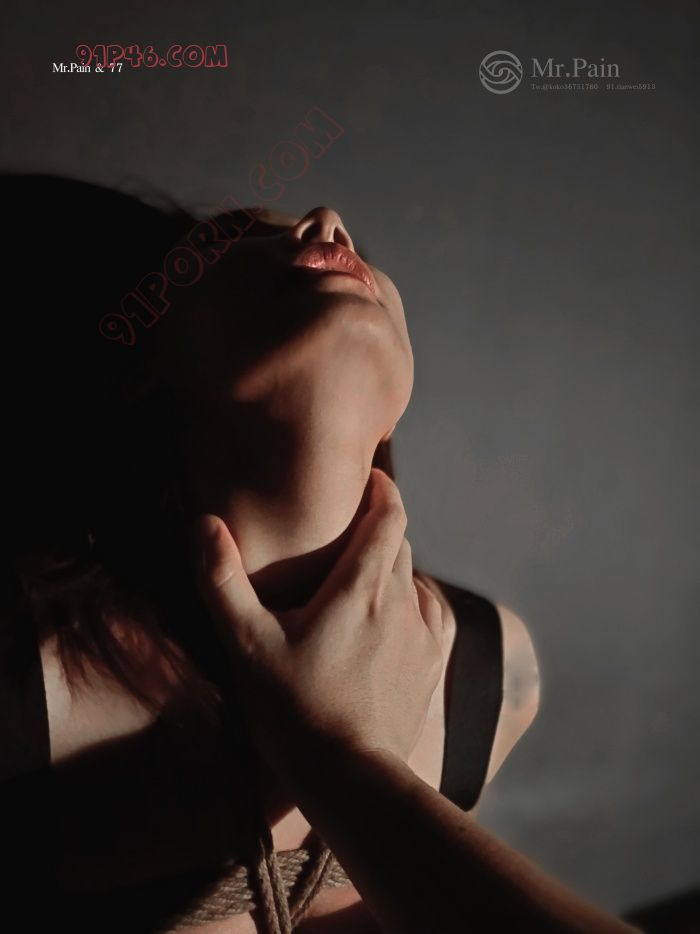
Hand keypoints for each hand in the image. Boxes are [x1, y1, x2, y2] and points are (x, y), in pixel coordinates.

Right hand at [194, 467, 444, 784]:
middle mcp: (402, 600)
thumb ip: (222, 580)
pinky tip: (396, 615)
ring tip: (363, 576)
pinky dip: (413, 602)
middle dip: (380, 527)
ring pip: (414, 579)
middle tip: (350, 529)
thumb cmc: (294, 707)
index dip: (383, 490)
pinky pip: (430, 614)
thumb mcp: (246, 644)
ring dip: (393, 567)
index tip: (370, 479)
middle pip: (400, 543)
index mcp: (363, 585)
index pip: (389, 514)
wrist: (351, 777)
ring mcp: (423, 634)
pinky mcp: (432, 664)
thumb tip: (205, 523)